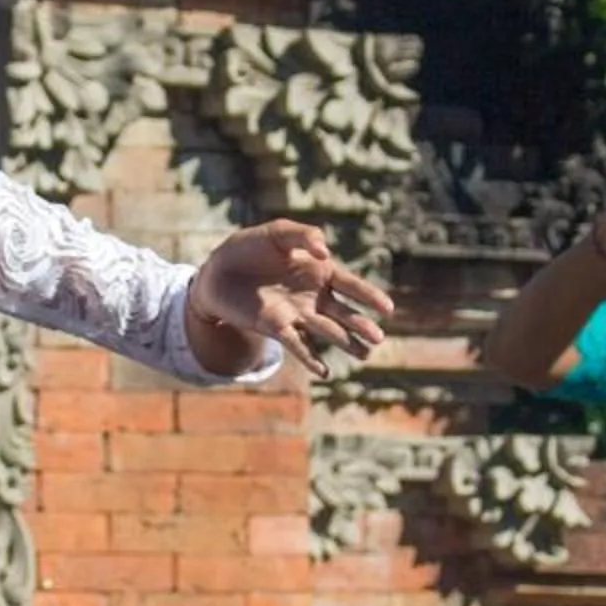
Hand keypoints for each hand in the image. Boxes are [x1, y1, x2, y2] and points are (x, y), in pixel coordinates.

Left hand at [191, 220, 395, 378]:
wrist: (217, 269)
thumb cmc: (250, 247)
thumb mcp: (278, 232)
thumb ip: (304, 236)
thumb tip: (326, 252)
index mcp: (319, 272)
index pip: (351, 285)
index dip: (370, 296)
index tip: (388, 309)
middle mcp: (312, 296)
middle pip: (343, 313)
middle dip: (361, 325)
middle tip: (378, 338)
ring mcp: (295, 314)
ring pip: (325, 331)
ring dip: (344, 343)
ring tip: (363, 355)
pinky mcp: (275, 326)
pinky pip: (296, 344)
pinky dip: (310, 358)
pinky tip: (324, 373)